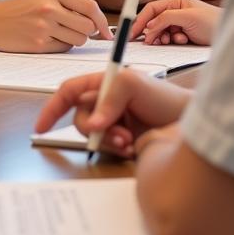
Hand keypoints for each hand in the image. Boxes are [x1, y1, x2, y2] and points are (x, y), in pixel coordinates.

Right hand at [0, 0, 110, 52]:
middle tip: (74, 32)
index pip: (90, 6)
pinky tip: (46, 41)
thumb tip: (97, 24)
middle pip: (88, 27)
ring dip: (73, 41)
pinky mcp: (38, 44)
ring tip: (56, 35)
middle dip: (87, 33)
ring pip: (78, 40)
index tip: (107, 33)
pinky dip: (60, 48)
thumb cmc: (19, 10)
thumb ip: (68, 6)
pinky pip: (63, 49)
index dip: (102, 21)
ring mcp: (44, 27)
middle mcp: (50, 8)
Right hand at [34, 67, 190, 157]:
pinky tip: (133, 147)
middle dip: (94, 128)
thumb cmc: (165, 98)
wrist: (192, 125)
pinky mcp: (122, 142)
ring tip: (129, 141)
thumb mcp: (134, 85)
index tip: (41, 126)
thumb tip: (94, 123)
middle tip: (118, 133)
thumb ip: (109, 98)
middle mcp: (104, 103)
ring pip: (92, 136)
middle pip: (79, 117)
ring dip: (107, 140)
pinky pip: (106, 149)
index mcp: (103, 84)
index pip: (69, 92)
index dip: (53, 107)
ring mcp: (112, 123)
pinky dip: (116, 150)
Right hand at [130, 0, 220, 44]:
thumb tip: (149, 26)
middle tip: (148, 41)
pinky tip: (181, 41)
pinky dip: (172, 41)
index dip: (140, 19)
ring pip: (161, 31)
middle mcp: (176, 10)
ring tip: (170, 40)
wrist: (232, 35)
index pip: (152, 8)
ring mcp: (180, 23)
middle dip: (151, 31)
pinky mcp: (184, 34)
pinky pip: (170, 39)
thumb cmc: (215, 22)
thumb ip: (166, 18)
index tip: (133, 31)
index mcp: (176, 1)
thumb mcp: (188, 17)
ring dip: (163, 37)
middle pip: (154, 21)